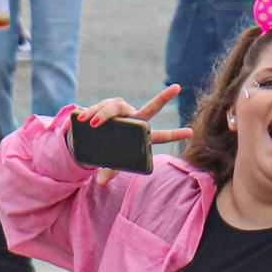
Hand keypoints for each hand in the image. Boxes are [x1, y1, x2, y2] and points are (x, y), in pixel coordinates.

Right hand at [75, 84, 192, 183]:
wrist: (90, 136)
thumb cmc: (107, 150)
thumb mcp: (110, 162)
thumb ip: (109, 171)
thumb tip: (101, 183)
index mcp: (139, 134)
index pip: (159, 135)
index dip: (174, 135)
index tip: (190, 133)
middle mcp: (134, 118)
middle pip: (149, 109)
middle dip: (163, 99)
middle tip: (177, 88)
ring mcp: (122, 109)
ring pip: (114, 108)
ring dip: (102, 116)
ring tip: (90, 124)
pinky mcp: (107, 104)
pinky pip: (99, 107)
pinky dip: (90, 112)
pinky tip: (80, 118)